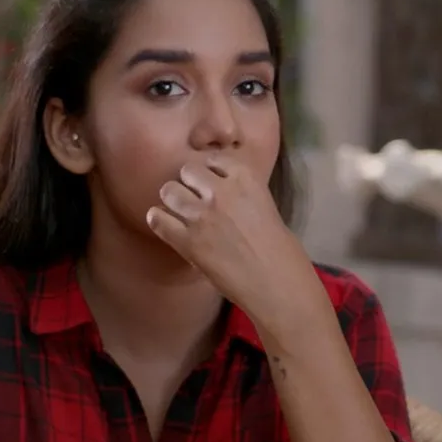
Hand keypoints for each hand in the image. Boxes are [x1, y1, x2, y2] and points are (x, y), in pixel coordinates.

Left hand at [146, 155, 306, 314]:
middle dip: (189, 183)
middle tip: (195, 198)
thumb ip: (242, 195)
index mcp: (246, 178)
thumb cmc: (282, 249)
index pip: (214, 158)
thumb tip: (223, 194)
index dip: (210, 170)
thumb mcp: (266, 207)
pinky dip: (159, 220)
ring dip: (173, 200)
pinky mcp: (188, 241)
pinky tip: (164, 224)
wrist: (277, 282)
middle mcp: (221, 191)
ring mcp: (201, 216)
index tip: (212, 181)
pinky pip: (159, 220)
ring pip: (169, 191)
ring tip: (179, 211)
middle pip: (188, 171)